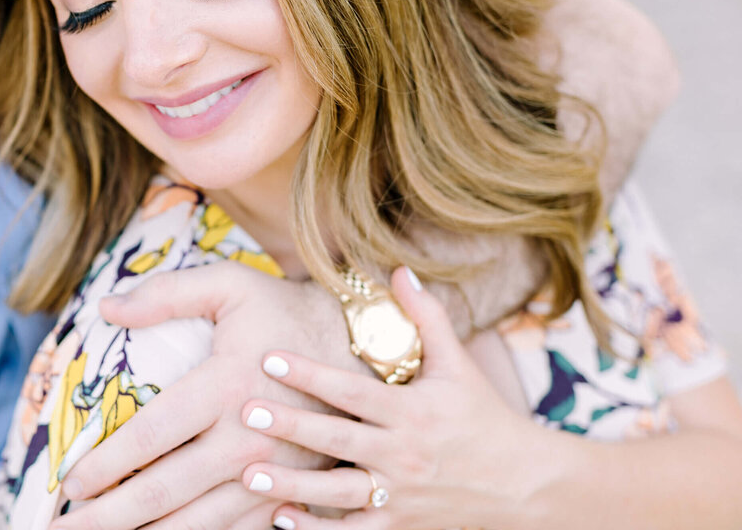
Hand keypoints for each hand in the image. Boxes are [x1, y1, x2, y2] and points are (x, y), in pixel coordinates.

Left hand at [50, 261, 369, 529]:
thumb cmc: (283, 311)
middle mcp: (245, 439)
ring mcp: (271, 474)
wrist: (362, 347)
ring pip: (198, 523)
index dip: (104, 465)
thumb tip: (106, 306)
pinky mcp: (290, 492)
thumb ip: (167, 292)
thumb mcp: (229, 283)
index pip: (150, 437)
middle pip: (164, 491)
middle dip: (109, 518)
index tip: (69, 484)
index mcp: (223, 387)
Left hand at [241, 268, 543, 529]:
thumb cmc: (483, 416)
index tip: (270, 358)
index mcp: (412, 410)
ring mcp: (401, 494)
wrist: (526, 484)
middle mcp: (403, 453)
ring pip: (338, 493)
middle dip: (290, 426)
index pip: (352, 390)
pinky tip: (282, 521)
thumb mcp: (459, 364)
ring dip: (291, 487)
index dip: (310, 374)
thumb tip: (399, 269)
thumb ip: (426, 316)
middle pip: (337, 440)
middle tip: (246, 413)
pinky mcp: (401, 526)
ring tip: (248, 475)